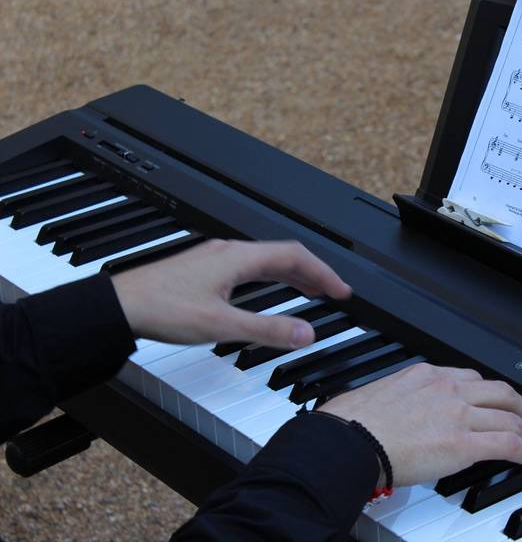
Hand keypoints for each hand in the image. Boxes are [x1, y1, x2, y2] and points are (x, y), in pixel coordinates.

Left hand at [112, 239, 350, 348]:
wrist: (118, 307)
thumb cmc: (161, 308)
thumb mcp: (222, 324)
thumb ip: (268, 329)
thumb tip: (306, 333)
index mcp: (239, 257)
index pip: (295, 256)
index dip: (323, 273)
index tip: (341, 290)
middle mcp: (229, 252)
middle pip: (283, 255)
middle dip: (312, 273)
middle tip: (333, 291)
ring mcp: (215, 259)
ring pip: (265, 261)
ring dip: (292, 275)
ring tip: (310, 291)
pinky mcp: (204, 270)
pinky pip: (249, 268)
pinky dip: (270, 279)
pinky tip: (267, 293)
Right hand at [317, 363, 521, 486]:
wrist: (349, 440)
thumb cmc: (353, 425)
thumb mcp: (381, 397)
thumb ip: (404, 402)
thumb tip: (406, 417)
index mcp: (428, 375)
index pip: (474, 380)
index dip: (496, 396)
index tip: (503, 405)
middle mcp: (448, 389)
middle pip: (503, 394)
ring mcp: (459, 414)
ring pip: (514, 418)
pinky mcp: (465, 442)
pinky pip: (511, 444)